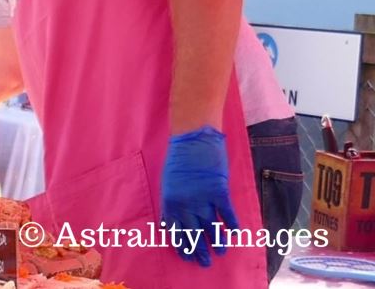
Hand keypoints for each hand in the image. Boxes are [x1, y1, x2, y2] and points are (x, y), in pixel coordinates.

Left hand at [161, 126, 236, 266]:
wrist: (193, 140)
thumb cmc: (178, 159)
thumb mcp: (168, 182)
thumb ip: (172, 202)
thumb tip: (173, 222)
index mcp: (170, 201)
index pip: (175, 230)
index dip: (182, 244)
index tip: (187, 256)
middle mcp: (185, 204)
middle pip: (193, 232)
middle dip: (199, 249)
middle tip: (204, 262)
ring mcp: (203, 198)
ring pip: (211, 227)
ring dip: (216, 241)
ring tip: (221, 252)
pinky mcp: (219, 191)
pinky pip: (226, 213)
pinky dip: (230, 225)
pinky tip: (234, 234)